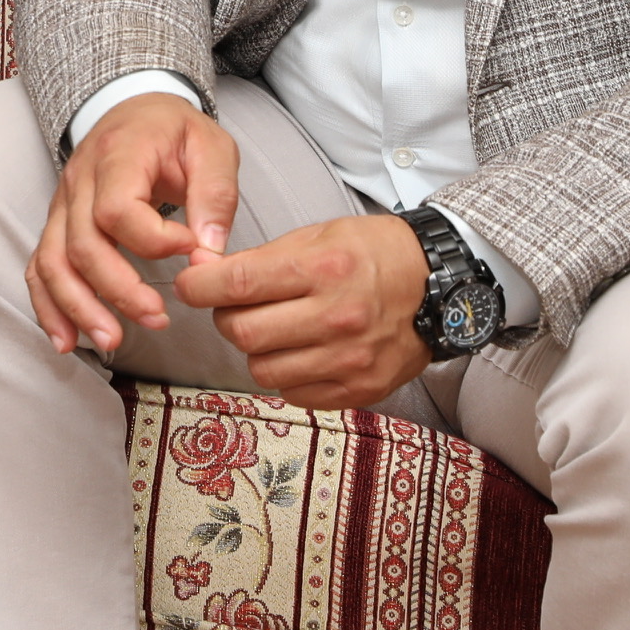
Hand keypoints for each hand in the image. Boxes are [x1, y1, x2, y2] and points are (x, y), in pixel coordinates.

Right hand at [28, 91, 238, 354]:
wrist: (137, 110)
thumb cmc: (175, 132)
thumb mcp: (212, 147)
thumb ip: (215, 196)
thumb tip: (208, 254)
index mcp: (117, 155)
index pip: (117, 209)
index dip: (154, 240)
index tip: (191, 248)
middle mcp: (79, 180)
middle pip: (82, 244)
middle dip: (118, 290)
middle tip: (159, 318)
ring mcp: (62, 204)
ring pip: (53, 262)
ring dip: (78, 307)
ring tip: (111, 340)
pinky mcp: (58, 224)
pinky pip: (40, 267)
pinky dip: (49, 306)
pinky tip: (66, 341)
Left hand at [176, 212, 431, 410]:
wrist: (439, 287)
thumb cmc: (374, 254)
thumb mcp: (319, 236)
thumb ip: (260, 259)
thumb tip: (202, 274)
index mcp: (323, 269)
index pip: (238, 284)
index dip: (199, 286)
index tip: (190, 285)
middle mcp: (336, 317)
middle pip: (243, 333)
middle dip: (226, 319)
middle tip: (237, 307)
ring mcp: (349, 359)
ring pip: (262, 369)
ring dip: (256, 350)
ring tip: (276, 330)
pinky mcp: (359, 389)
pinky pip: (293, 393)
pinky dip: (286, 374)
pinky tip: (301, 352)